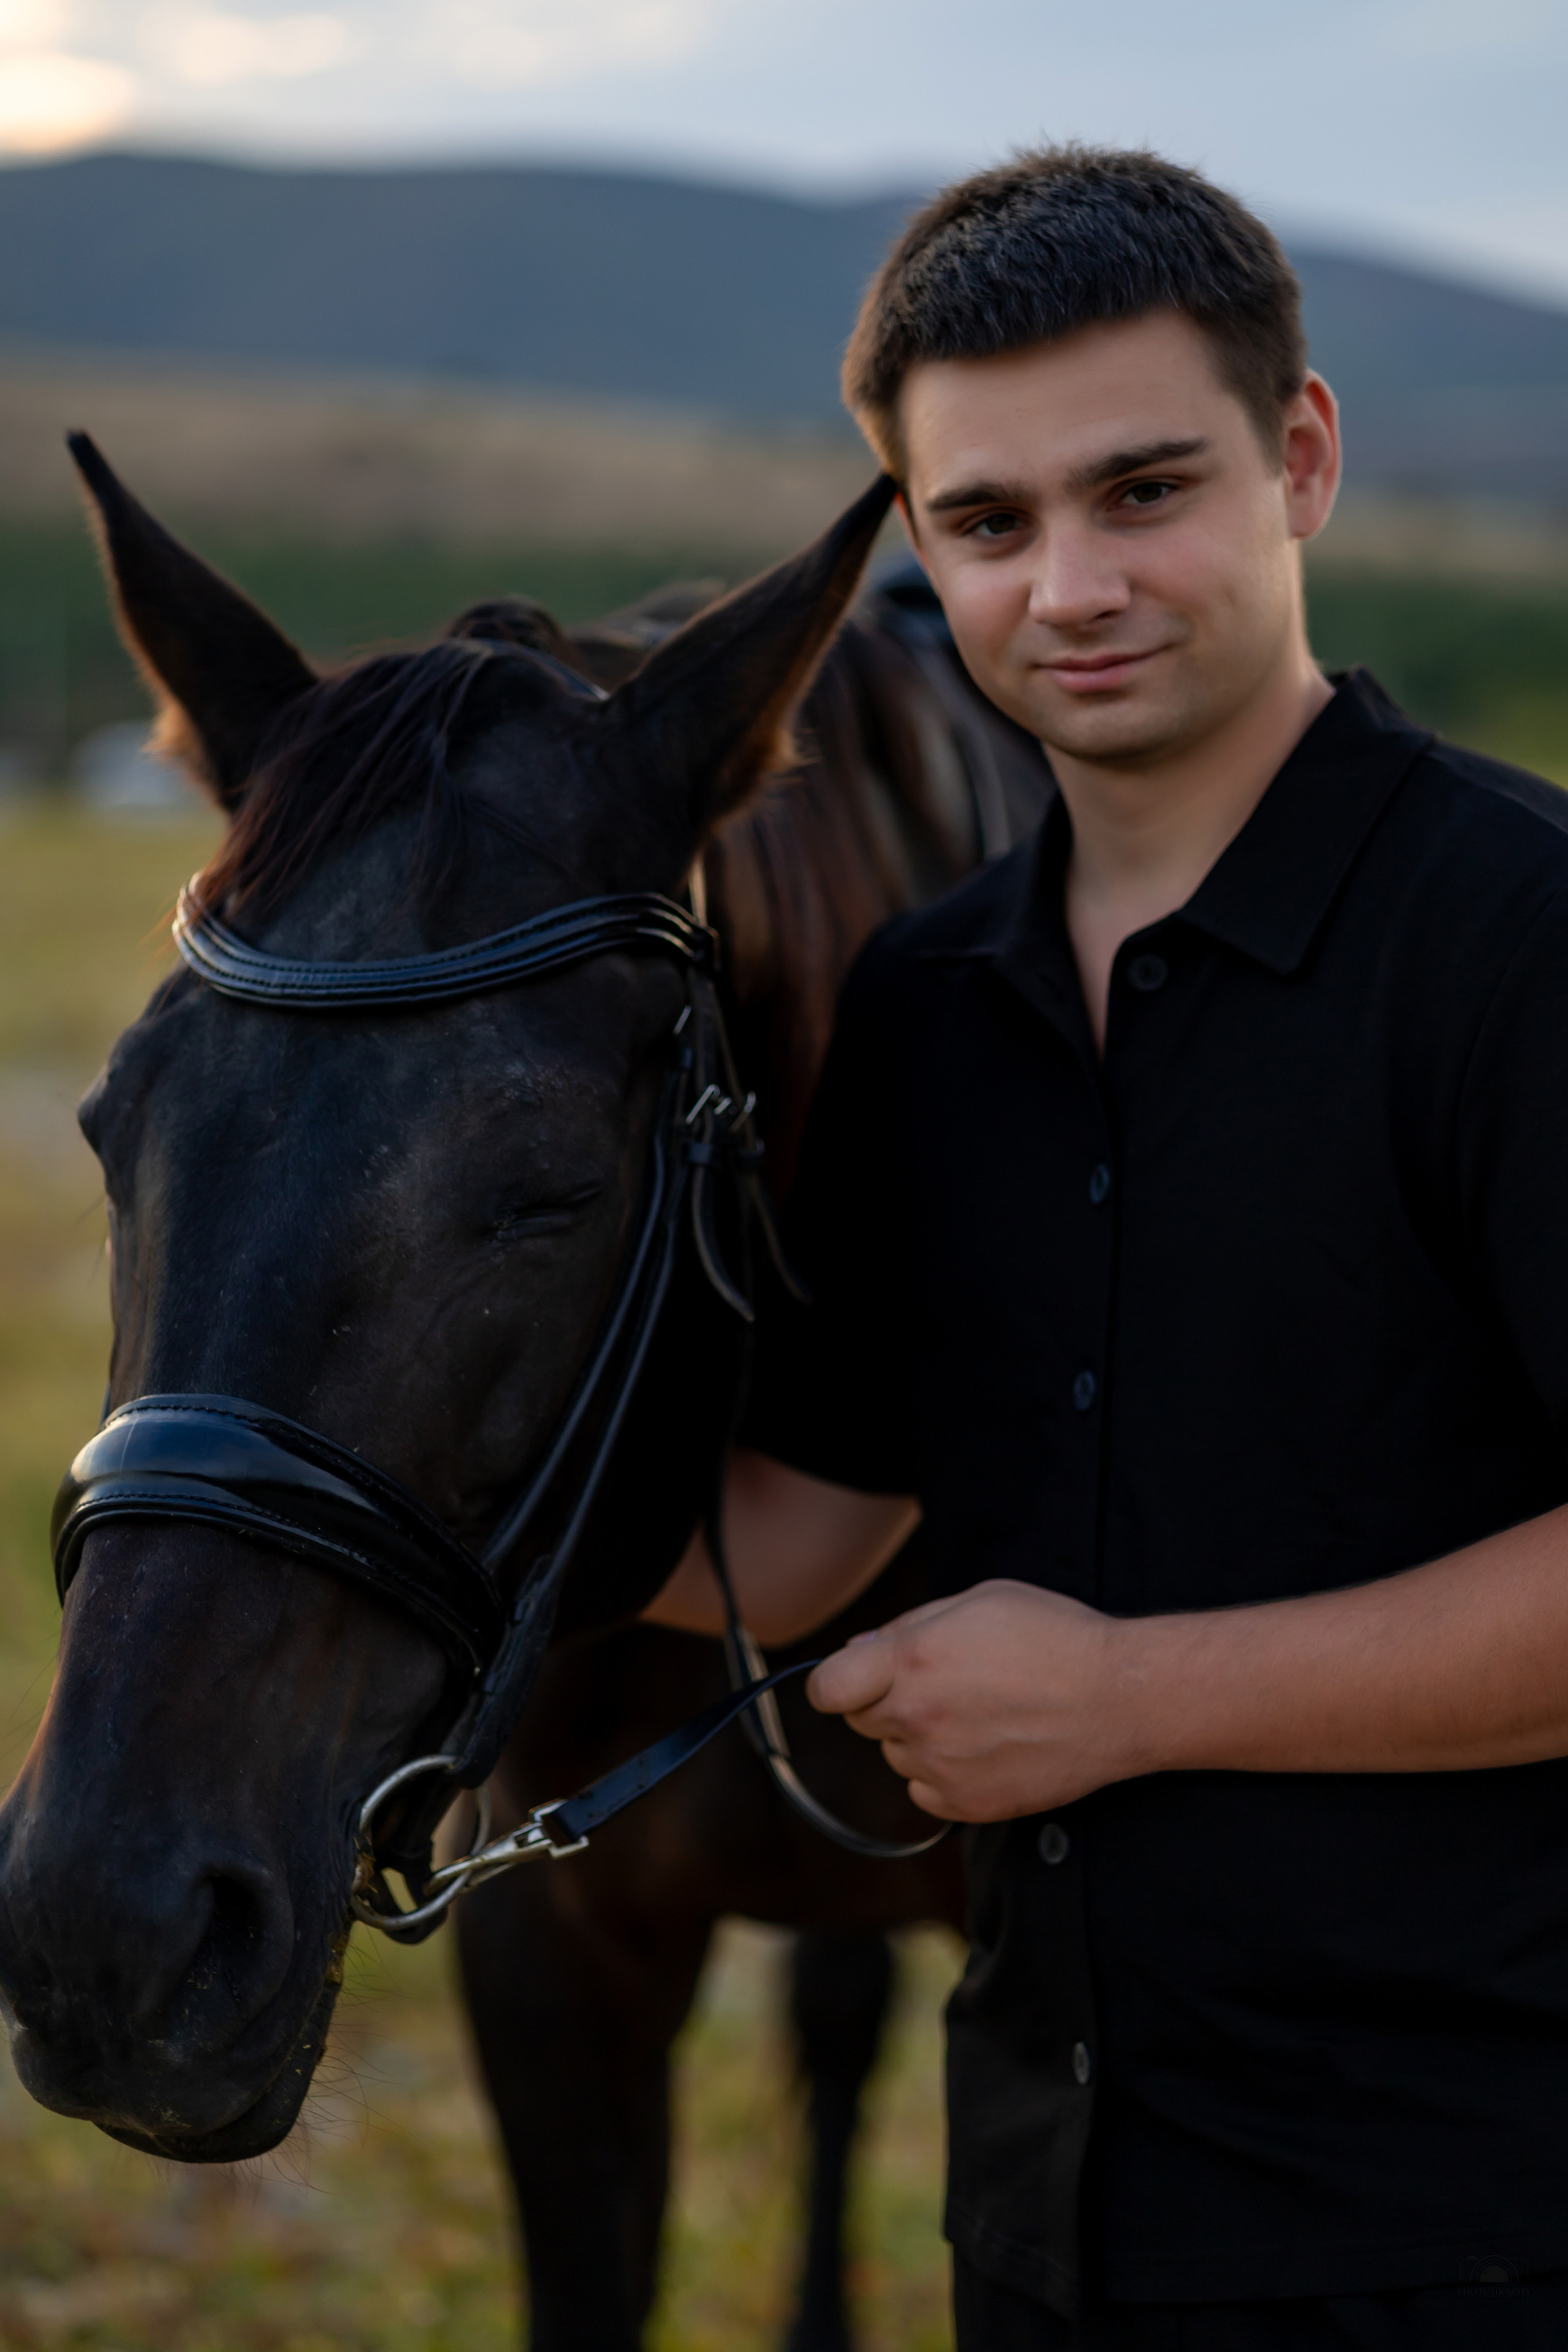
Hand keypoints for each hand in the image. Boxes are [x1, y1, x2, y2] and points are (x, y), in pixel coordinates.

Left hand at [804, 1579, 1135, 1820]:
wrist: (1119, 1699)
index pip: (828, 1687)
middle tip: (944, 1682)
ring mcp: (941, 1767)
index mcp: (913, 1660)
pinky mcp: (966, 1805)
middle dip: (888, 1699)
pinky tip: (988, 1748)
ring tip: (981, 1713)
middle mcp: (917, 1718)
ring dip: (921, 1736)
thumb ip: (909, 1626)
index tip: (855, 1678)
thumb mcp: (979, 1599)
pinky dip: (944, 1775)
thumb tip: (860, 1651)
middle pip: (862, 1719)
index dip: (836, 1681)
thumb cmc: (1053, 1636)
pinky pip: (925, 1792)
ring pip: (897, 1754)